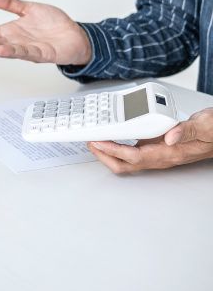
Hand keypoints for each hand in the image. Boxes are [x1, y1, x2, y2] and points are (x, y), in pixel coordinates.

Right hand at [0, 0, 91, 64]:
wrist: (75, 36)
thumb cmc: (53, 26)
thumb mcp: (28, 9)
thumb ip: (9, 3)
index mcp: (9, 32)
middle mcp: (14, 42)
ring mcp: (26, 49)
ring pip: (4, 50)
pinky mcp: (41, 54)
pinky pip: (24, 53)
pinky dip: (12, 52)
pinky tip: (1, 50)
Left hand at [87, 108, 212, 172]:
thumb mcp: (205, 125)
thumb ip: (187, 130)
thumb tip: (170, 136)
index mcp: (169, 153)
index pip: (134, 156)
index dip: (113, 150)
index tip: (98, 142)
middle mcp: (161, 156)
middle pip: (125, 165)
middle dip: (104, 156)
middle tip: (90, 143)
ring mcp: (157, 153)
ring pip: (127, 160)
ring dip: (108, 152)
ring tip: (95, 140)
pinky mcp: (156, 147)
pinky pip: (132, 150)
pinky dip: (118, 144)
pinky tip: (113, 135)